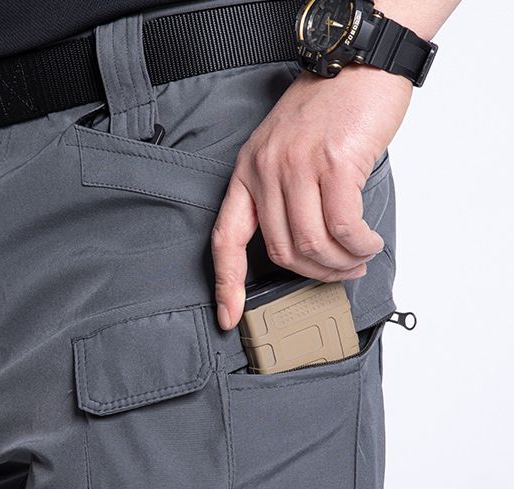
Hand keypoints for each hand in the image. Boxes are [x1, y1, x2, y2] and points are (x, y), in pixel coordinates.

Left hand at [210, 64, 412, 329]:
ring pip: (313, 243)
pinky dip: (359, 244)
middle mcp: (265, 171)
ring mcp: (297, 167)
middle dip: (314, 274)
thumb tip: (302, 250)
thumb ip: (281, 197)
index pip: (226, 240)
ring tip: (358, 260)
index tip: (228, 317)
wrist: (359, 64)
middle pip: (283, 251)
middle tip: (340, 273)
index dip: (225, 284)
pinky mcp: (334, 163)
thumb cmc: (325, 111)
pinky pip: (344, 226)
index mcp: (246, 174)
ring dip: (340, 263)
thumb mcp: (282, 152)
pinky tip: (368, 243)